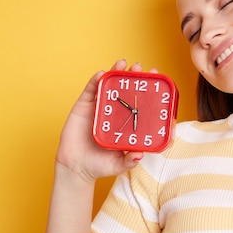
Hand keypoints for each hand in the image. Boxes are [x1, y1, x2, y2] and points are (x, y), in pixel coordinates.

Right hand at [55, 60, 145, 182]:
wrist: (75, 169)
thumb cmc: (100, 165)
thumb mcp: (119, 164)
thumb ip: (129, 160)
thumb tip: (140, 155)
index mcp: (126, 122)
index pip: (139, 102)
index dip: (148, 90)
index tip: (157, 78)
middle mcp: (114, 112)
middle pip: (125, 90)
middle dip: (133, 77)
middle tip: (140, 67)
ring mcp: (99, 108)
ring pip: (108, 86)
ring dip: (115, 72)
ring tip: (123, 63)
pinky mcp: (83, 108)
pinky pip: (90, 91)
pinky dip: (95, 81)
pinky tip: (102, 73)